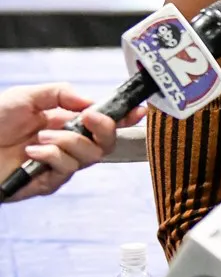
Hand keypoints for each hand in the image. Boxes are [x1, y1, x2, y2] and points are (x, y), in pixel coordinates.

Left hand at [0, 83, 146, 200]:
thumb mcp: (27, 96)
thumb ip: (60, 94)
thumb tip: (90, 100)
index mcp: (66, 123)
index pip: (103, 122)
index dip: (125, 117)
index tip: (137, 110)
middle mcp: (67, 145)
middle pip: (106, 144)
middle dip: (103, 129)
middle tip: (88, 118)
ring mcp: (59, 165)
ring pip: (89, 157)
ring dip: (67, 143)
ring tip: (40, 136)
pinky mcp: (47, 183)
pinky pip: (65, 171)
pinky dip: (51, 157)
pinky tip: (31, 152)